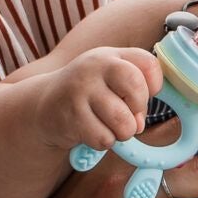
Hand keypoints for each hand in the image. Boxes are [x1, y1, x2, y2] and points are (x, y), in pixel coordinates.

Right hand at [37, 46, 161, 154]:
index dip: (153, 86)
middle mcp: (95, 66)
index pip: (148, 63)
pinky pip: (104, 138)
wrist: (44, 104)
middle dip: (138, 111)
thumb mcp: (108, 77)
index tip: (141, 96)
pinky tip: (91, 131)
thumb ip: (134, 88)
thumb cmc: (87, 93)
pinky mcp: (72, 116)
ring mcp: (81, 90)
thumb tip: (139, 122)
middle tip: (128, 116)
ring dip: (122, 133)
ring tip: (109, 126)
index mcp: (110, 56)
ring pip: (123, 122)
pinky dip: (103, 142)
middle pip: (136, 89)